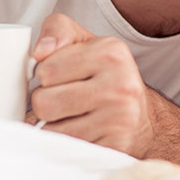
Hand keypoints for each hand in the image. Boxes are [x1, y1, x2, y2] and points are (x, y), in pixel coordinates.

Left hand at [27, 14, 155, 155]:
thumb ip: (58, 30)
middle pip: (44, 102)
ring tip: (73, 116)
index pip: (46, 70)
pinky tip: (82, 133)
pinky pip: (66, 149)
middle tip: (64, 100)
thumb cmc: (104, 76)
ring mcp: (120, 119)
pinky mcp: (115, 148)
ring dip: (54, 126)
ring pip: (51, 130)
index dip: (46, 76)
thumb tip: (40, 51)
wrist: (139, 117)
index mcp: (111, 52)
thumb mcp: (85, 43)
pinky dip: (66, 144)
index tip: (63, 77)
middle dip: (45, 103)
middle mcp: (120, 84)